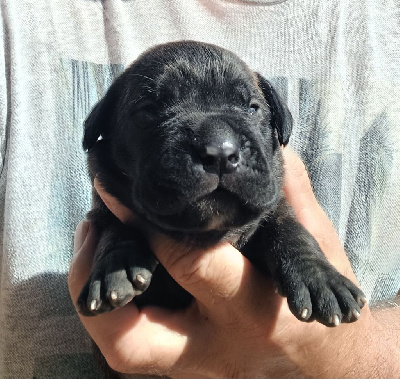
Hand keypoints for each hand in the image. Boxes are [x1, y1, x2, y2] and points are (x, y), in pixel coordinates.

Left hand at [68, 147, 397, 377]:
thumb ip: (293, 197)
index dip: (146, 224)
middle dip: (101, 273)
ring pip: (121, 349)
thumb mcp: (316, 248)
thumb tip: (271, 147)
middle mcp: (214, 346)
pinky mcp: (179, 370)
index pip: (193, 263)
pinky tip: (111, 265)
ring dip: (92, 296)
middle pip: (133, 334)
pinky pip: (126, 345)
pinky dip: (108, 307)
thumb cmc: (315, 304)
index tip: (113, 188)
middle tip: (92, 222)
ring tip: (91, 240)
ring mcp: (192, 366)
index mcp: (254, 310)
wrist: (320, 368)